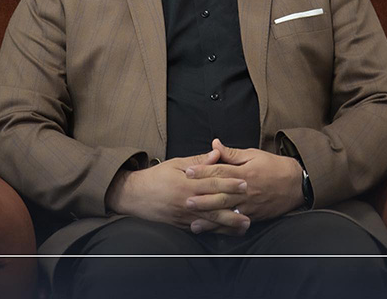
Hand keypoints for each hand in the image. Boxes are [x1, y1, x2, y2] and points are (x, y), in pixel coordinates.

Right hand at [105, 149, 250, 235]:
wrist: (135, 196)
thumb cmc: (156, 177)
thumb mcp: (176, 163)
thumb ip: (198, 161)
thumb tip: (216, 154)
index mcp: (186, 183)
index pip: (212, 182)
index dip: (229, 183)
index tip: (245, 182)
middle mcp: (187, 201)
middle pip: (215, 203)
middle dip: (234, 204)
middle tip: (251, 205)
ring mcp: (184, 216)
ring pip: (210, 220)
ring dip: (229, 223)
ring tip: (245, 224)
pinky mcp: (182, 225)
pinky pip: (202, 229)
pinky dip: (216, 231)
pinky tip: (227, 232)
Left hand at [185, 138, 303, 226]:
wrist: (297, 184)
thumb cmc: (274, 167)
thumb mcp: (253, 155)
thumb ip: (232, 153)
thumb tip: (214, 144)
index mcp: (244, 173)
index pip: (220, 172)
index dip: (203, 172)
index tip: (188, 172)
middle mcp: (246, 191)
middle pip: (221, 195)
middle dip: (203, 199)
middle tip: (186, 200)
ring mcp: (250, 205)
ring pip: (227, 213)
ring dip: (210, 218)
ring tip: (194, 222)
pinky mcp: (254, 216)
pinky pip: (237, 223)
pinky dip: (224, 228)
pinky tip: (213, 231)